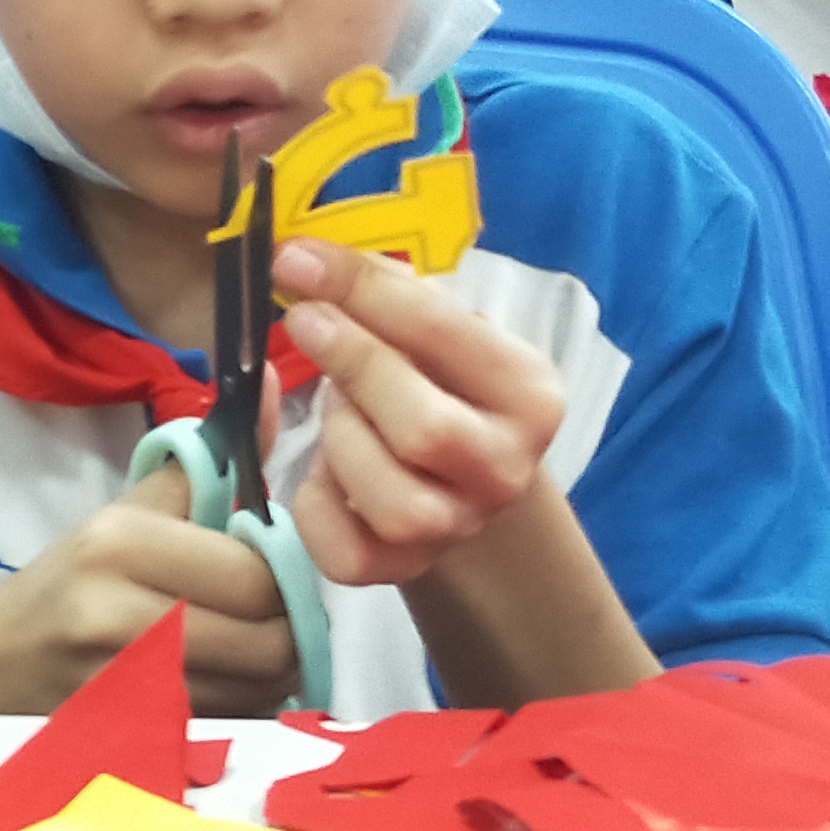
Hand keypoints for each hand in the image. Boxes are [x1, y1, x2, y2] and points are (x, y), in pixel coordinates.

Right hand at [0, 459, 299, 715]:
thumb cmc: (70, 582)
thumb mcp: (128, 510)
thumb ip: (207, 460)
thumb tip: (270, 380)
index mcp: (118, 542)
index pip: (259, 575)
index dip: (283, 579)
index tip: (268, 575)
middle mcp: (114, 616)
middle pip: (269, 642)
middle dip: (287, 635)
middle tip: (268, 622)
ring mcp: (119, 690)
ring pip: (257, 693)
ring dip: (266, 679)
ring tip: (237, 656)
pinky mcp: (125, 741)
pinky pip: (226, 730)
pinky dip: (236, 715)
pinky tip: (210, 693)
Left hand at [272, 234, 564, 589]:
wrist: (458, 476)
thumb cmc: (440, 383)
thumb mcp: (438, 329)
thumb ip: (388, 293)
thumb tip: (309, 260)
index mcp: (530, 394)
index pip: (446, 334)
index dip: (364, 293)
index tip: (299, 260)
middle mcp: (506, 470)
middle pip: (423, 429)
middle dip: (353, 366)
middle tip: (304, 320)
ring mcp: (458, 528)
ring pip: (390, 500)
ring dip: (342, 440)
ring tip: (338, 407)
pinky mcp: (402, 570)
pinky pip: (344, 553)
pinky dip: (316, 506)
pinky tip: (324, 471)